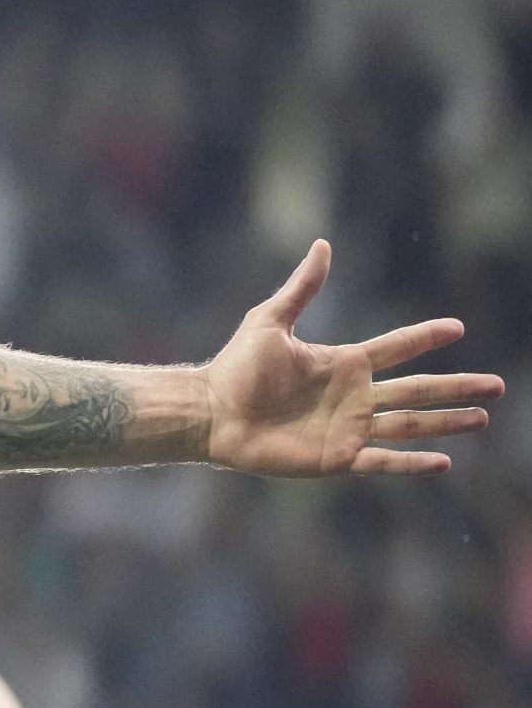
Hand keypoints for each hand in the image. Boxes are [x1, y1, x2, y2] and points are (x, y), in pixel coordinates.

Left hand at [203, 239, 498, 475]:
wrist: (211, 413)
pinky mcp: (335, 457)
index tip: (458, 327)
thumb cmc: (235, 368)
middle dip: (457, 387)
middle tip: (497, 386)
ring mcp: (348, 428)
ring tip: (482, 418)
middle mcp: (353, 397)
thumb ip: (302, 287)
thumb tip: (322, 244)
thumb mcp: (270, 320)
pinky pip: (382, 461)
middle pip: (418, 390)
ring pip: (410, 424)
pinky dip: (412, 463)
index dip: (425, 338)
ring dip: (447, 423)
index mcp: (343, 363)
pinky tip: (444, 462)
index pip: (396, 348)